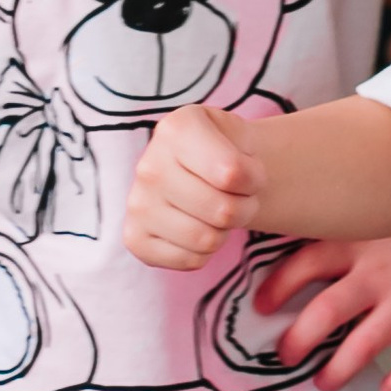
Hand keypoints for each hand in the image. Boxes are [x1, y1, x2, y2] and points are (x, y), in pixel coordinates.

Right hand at [126, 101, 270, 270]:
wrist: (205, 170)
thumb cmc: (226, 150)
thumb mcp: (241, 133)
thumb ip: (245, 146)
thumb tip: (228, 176)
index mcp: (175, 130)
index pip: (233, 173)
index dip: (255, 178)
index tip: (249, 170)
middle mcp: (148, 165)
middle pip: (223, 211)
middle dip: (244, 207)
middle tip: (237, 195)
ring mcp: (137, 204)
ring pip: (206, 240)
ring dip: (224, 231)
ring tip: (217, 210)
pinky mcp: (135, 238)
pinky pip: (190, 261)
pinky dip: (205, 252)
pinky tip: (197, 227)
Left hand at [254, 173, 390, 390]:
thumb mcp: (386, 203)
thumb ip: (357, 221)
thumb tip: (323, 229)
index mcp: (357, 242)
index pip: (301, 264)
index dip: (276, 287)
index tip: (261, 304)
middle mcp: (375, 274)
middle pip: (322, 314)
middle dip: (296, 341)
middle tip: (284, 357)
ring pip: (360, 346)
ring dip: (337, 371)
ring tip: (325, 383)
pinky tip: (388, 387)